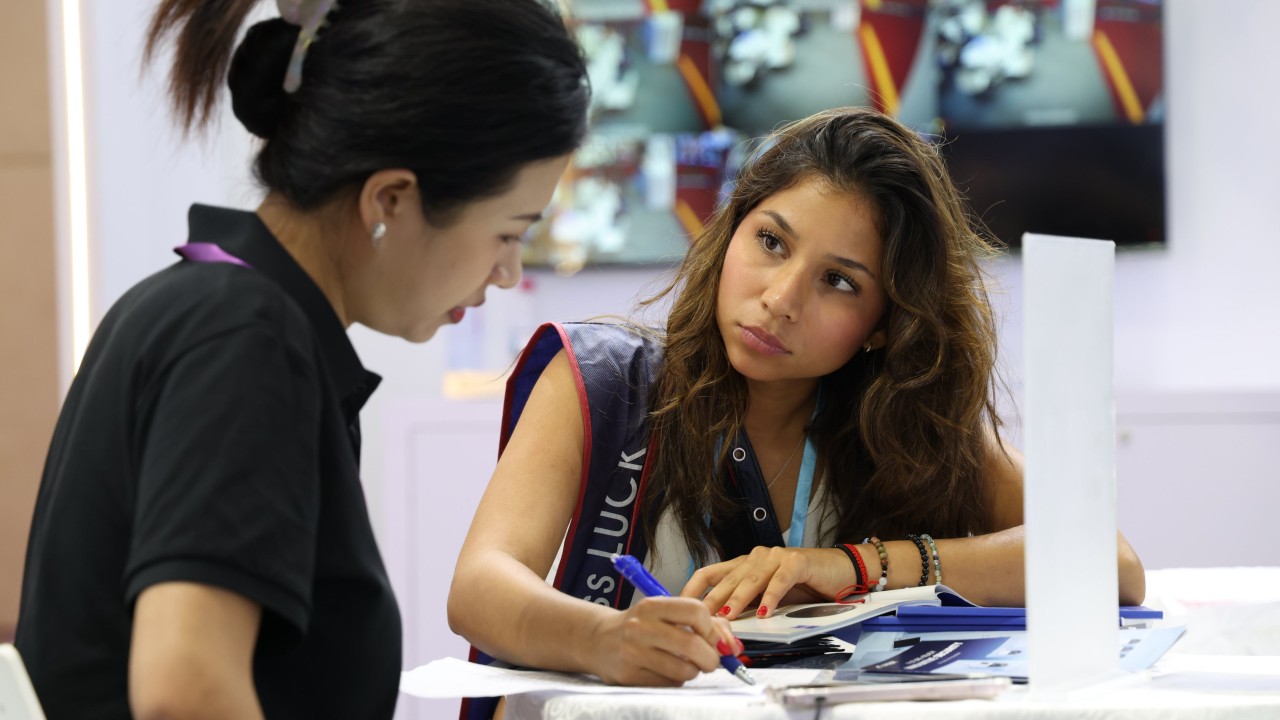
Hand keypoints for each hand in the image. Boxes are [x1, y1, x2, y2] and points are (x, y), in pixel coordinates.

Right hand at [586, 596, 741, 685]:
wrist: (597, 639)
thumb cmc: (640, 626)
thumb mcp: (665, 614)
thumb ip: (702, 624)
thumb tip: (732, 646)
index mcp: (652, 605)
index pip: (695, 610)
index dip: (712, 628)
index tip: (715, 639)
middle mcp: (640, 626)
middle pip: (692, 645)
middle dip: (711, 658)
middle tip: (711, 661)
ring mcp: (632, 652)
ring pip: (683, 670)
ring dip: (693, 672)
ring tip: (685, 665)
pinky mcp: (628, 675)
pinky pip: (668, 684)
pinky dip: (675, 681)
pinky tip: (665, 671)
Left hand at [679, 546, 853, 618]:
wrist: (840, 572)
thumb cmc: (803, 587)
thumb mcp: (767, 598)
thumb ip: (746, 606)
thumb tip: (717, 628)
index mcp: (743, 564)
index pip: (708, 573)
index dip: (692, 589)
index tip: (678, 608)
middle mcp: (755, 557)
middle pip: (726, 580)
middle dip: (710, 601)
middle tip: (697, 620)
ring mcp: (775, 557)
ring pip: (750, 580)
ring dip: (736, 601)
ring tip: (725, 619)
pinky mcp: (797, 562)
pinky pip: (780, 581)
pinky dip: (770, 598)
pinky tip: (764, 613)